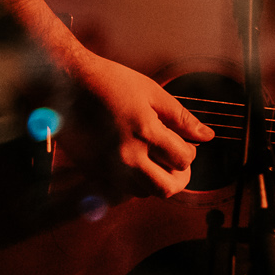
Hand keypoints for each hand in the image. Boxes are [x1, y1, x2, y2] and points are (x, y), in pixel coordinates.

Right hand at [61, 53, 216, 198]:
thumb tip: (208, 136)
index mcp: (144, 132)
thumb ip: (181, 118)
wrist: (66, 81)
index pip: (184, 160)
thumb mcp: (153, 93)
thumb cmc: (111, 81)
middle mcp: (125, 156)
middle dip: (179, 177)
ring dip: (155, 181)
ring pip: (143, 193)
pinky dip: (131, 184)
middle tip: (176, 161)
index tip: (184, 141)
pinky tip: (133, 164)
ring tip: (154, 159)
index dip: (190, 151)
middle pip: (166, 188)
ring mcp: (106, 166)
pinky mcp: (90, 171)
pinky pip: (118, 193)